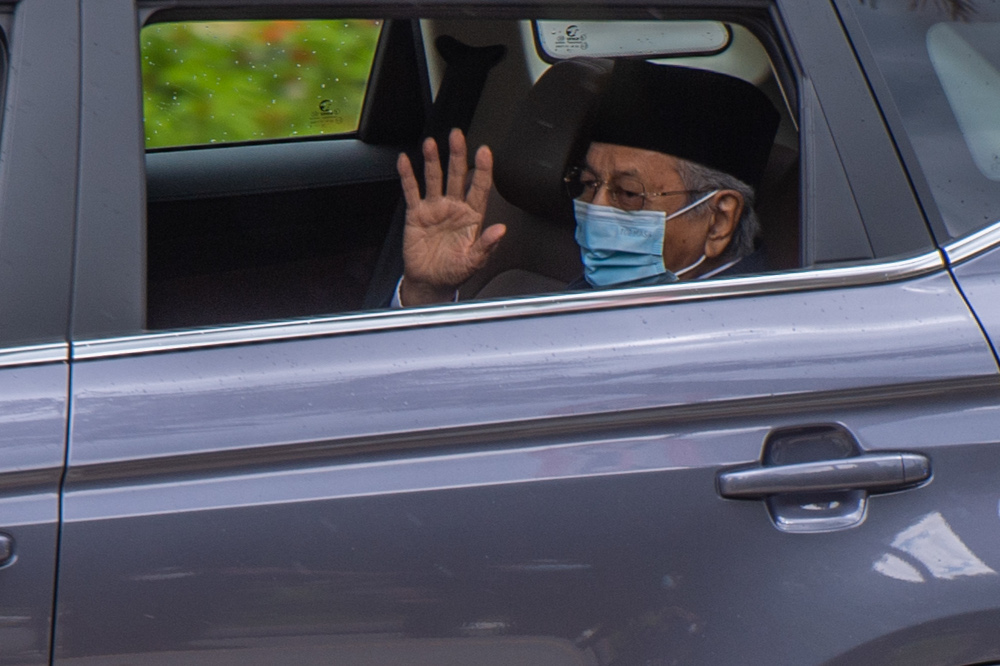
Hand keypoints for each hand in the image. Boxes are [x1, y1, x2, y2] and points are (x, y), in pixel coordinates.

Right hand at [396, 128, 505, 305]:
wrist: (429, 282)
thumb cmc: (454, 272)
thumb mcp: (473, 262)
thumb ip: (486, 246)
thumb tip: (501, 230)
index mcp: (472, 217)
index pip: (480, 188)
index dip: (483, 170)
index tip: (485, 152)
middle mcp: (454, 207)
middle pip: (457, 176)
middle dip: (457, 155)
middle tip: (457, 136)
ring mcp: (435, 208)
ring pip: (435, 178)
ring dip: (433, 161)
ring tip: (432, 143)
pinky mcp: (416, 213)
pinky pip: (411, 191)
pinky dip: (408, 176)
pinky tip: (406, 161)